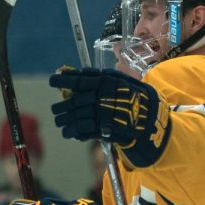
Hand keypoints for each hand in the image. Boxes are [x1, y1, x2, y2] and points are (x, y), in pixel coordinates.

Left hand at [49, 68, 170, 167]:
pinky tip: (69, 133)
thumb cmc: (137, 97)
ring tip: (59, 122)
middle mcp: (102, 97)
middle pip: (75, 102)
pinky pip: (84, 130)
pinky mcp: (104, 130)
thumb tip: (82, 72)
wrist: (152, 120)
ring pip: (77, 117)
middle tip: (54, 110)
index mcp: (106, 83)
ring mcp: (103, 114)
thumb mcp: (123, 80)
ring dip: (65, 120)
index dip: (63, 80)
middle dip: (62, 106)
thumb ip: (103, 76)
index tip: (52, 80)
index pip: (79, 81)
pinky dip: (74, 132)